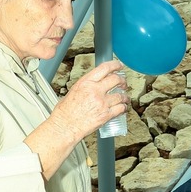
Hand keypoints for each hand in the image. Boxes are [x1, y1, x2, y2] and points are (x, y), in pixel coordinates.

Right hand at [25, 59, 127, 179]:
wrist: (65, 126)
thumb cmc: (65, 112)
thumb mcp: (73, 91)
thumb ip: (86, 86)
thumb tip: (93, 85)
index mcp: (86, 83)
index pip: (104, 68)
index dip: (115, 65)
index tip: (119, 66)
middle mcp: (95, 91)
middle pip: (116, 80)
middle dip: (122, 81)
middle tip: (123, 83)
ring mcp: (102, 103)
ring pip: (121, 96)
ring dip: (125, 97)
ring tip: (125, 98)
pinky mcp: (106, 115)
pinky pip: (121, 109)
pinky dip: (124, 108)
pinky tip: (123, 108)